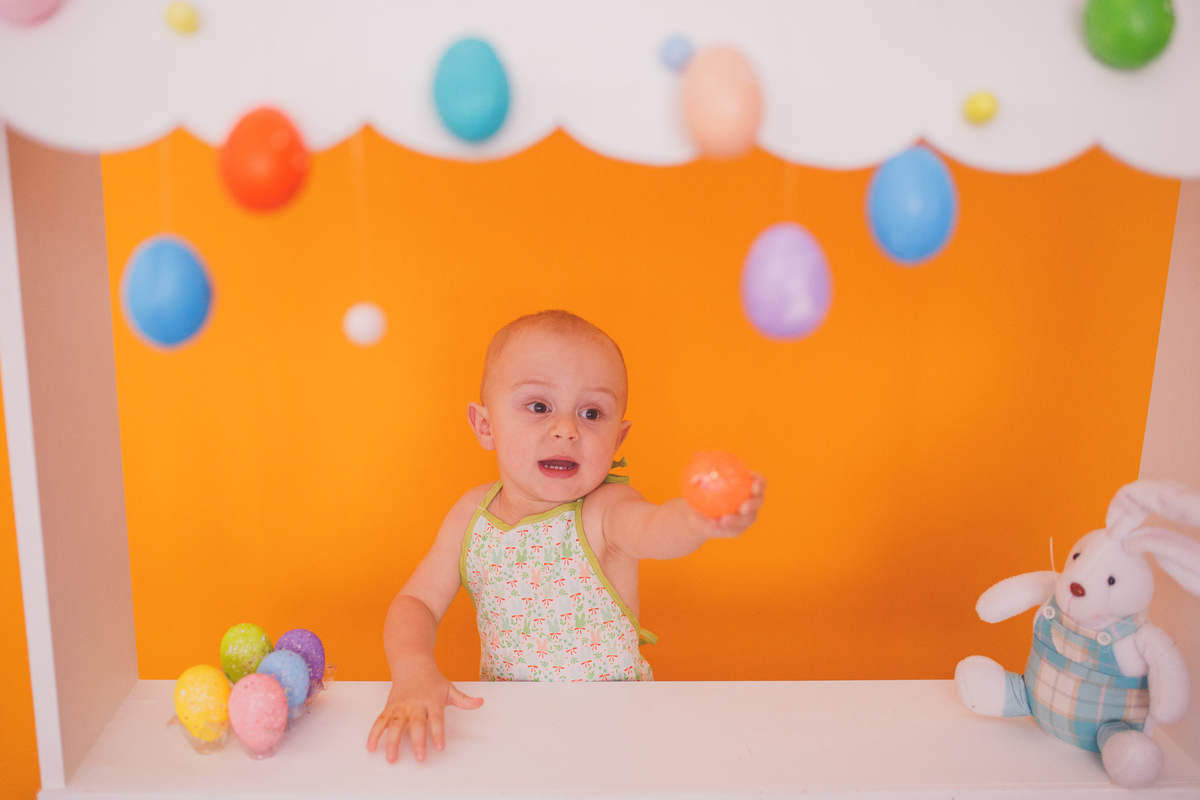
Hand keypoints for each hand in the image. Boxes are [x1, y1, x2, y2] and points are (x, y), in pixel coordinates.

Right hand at [366, 664, 482, 762]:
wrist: (412, 663)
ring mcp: (401, 705)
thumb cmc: (432, 680)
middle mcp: (415, 704)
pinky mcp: (389, 707)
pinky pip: (380, 720)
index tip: (440, 748)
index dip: (438, 733)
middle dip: (418, 741)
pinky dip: (374, 733)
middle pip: (416, 723)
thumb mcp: (449, 688)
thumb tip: (481, 703)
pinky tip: (371, 747)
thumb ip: (464, 700)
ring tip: (391, 758)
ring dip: (392, 741)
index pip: (437, 719)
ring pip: (395, 724)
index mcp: (432, 701)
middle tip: (420, 758)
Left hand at [696, 473, 764, 537]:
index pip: (759, 481)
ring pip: (746, 519)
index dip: (760, 483)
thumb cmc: (700, 489)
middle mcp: (750, 500)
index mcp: (746, 483)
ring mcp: (746, 517)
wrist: (696, 512)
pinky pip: (732, 529)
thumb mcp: (697, 478)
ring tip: (723, 520)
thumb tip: (696, 459)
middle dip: (753, 504)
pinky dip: (722, 527)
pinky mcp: (737, 529)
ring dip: (736, 520)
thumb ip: (698, 467)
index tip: (753, 486)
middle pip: (758, 501)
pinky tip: (712, 524)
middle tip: (743, 507)